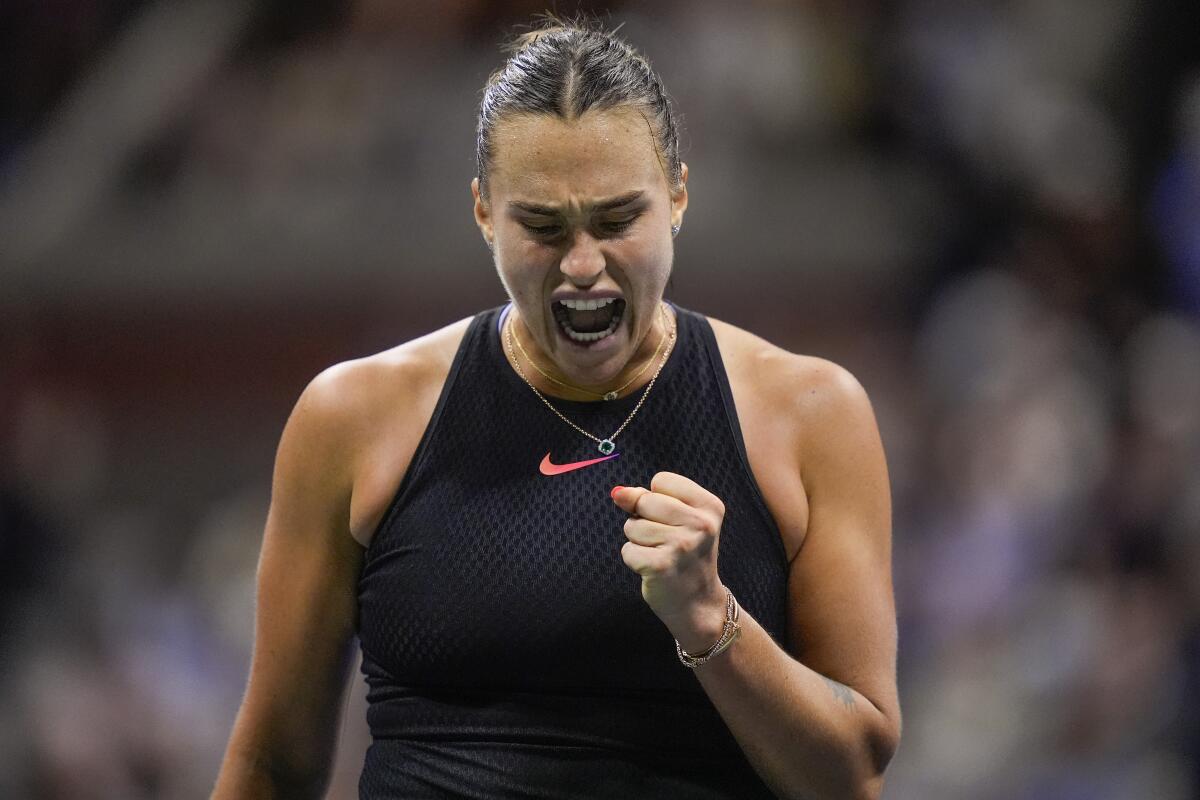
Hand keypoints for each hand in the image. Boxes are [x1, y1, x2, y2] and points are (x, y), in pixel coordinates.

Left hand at [611, 472, 728, 649]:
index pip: (661, 480)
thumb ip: (646, 498)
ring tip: (660, 554)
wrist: (697, 602)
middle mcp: (701, 524)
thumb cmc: (684, 554)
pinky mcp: (661, 566)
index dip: (657, 499)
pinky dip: (634, 559)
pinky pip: (627, 550)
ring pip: (632, 526)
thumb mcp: (677, 519)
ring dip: (638, 541)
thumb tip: (617, 493)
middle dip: (643, 519)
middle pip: (644, 500)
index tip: (673, 520)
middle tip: (664, 540)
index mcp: (710, 506)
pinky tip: (653, 568)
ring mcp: (682, 546)